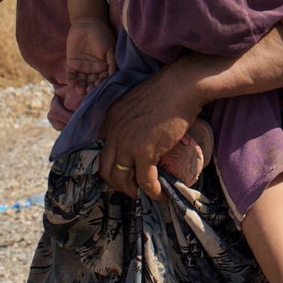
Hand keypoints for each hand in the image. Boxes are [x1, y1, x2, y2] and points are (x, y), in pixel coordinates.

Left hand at [63, 18, 114, 90]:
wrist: (87, 24)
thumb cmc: (102, 35)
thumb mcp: (110, 49)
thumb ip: (112, 62)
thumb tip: (114, 75)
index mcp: (103, 67)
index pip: (102, 79)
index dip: (101, 84)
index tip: (99, 87)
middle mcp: (93, 69)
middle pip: (91, 82)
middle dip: (90, 87)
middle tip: (89, 91)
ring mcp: (82, 67)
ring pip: (81, 80)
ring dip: (81, 86)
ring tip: (80, 91)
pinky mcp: (71, 63)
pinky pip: (71, 74)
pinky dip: (71, 79)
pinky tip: (71, 84)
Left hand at [96, 63, 203, 199]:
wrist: (181, 86)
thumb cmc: (166, 91)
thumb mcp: (136, 104)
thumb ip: (130, 121)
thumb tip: (139, 139)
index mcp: (110, 120)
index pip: (101, 151)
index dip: (111, 167)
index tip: (123, 174)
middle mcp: (113, 133)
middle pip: (105, 169)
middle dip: (117, 183)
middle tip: (131, 188)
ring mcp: (127, 143)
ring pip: (121, 178)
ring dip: (132, 191)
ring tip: (144, 194)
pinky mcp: (145, 152)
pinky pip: (144, 181)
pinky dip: (152, 192)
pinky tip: (159, 196)